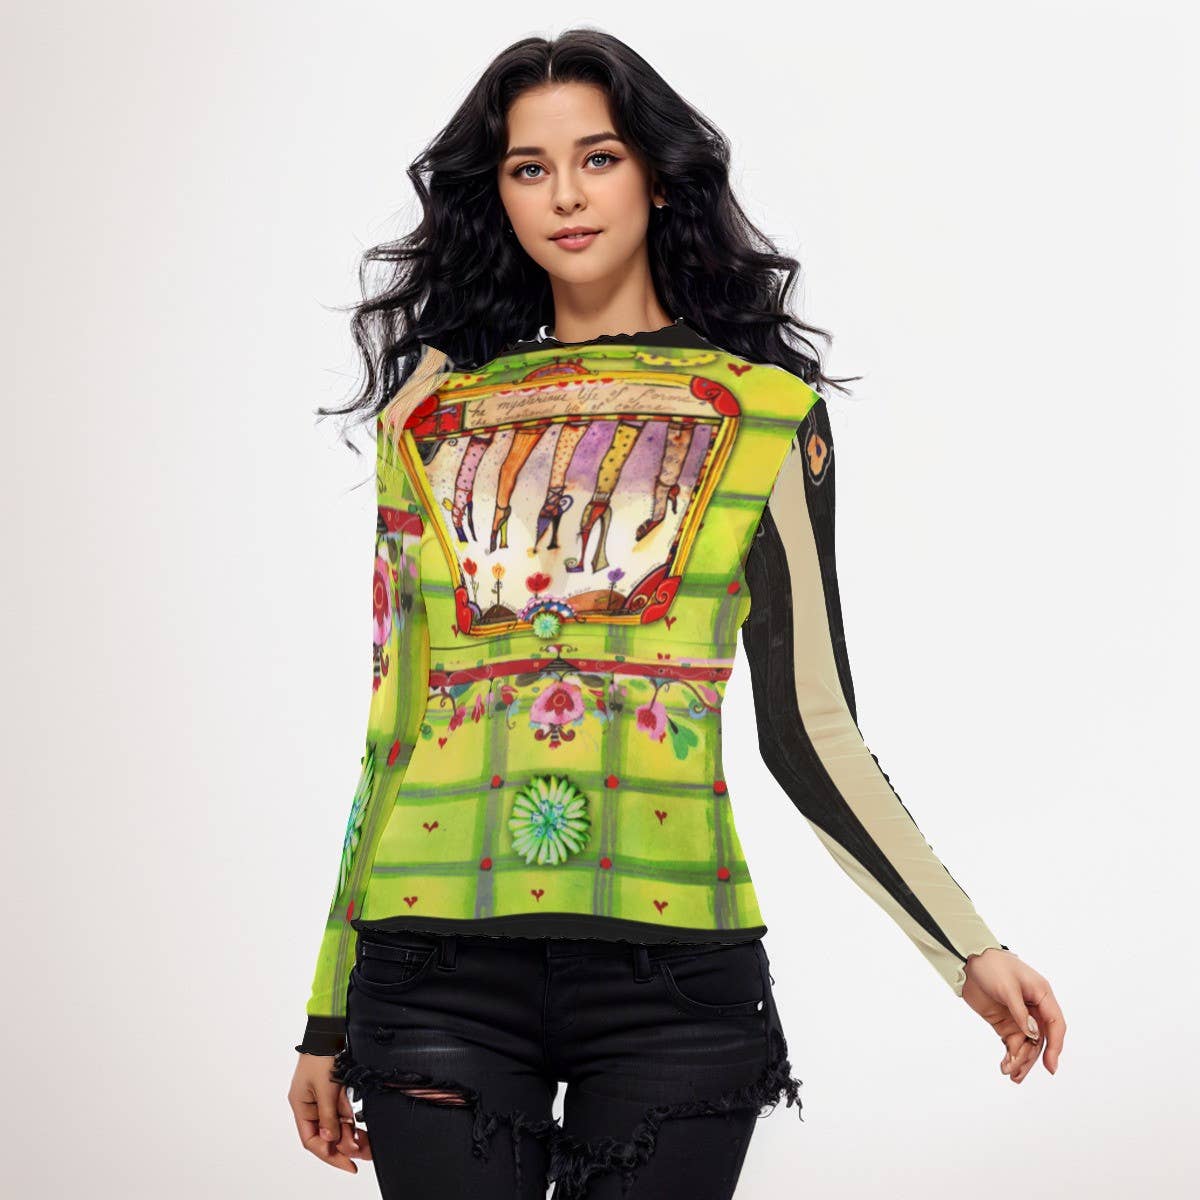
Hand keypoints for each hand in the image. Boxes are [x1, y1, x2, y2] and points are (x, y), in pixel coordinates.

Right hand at [289, 1053, 373, 1171]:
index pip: (312, 1140)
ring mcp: (322, 1097)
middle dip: (344, 1146)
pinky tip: (361, 1129)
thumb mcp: (325, 1087)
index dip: (329, 1154)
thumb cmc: (321, 1055)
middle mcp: (310, 1105)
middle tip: (364, 1155)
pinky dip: (350, 1119)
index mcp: (300, 1106)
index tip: (348, 1164)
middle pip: (326, 1134)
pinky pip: (342, 1110)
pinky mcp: (334, 1089)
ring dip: (350, 1134)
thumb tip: (331, 1139)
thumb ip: (328, 1114)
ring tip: (367, 1146)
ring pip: (336, 1124)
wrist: (329, 1028)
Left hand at [961, 947, 1065, 1083]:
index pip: (1055, 1024)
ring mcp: (1019, 1017)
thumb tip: (1034, 1035)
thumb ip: (1020, 1012)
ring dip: (1020, 1060)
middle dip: (1031, 1058)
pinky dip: (1010, 1054)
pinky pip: (1012, 1042)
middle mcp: (1034, 1008)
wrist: (968, 960)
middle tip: (1018, 1073)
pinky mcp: (1005, 1022)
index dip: (1055, 1045)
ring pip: (1027, 1044)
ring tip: (1009, 1073)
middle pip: (1041, 1039)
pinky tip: (1005, 1065)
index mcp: (1042, 995)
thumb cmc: (992, 965)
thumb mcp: (1007, 987)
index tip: (1050, 1065)